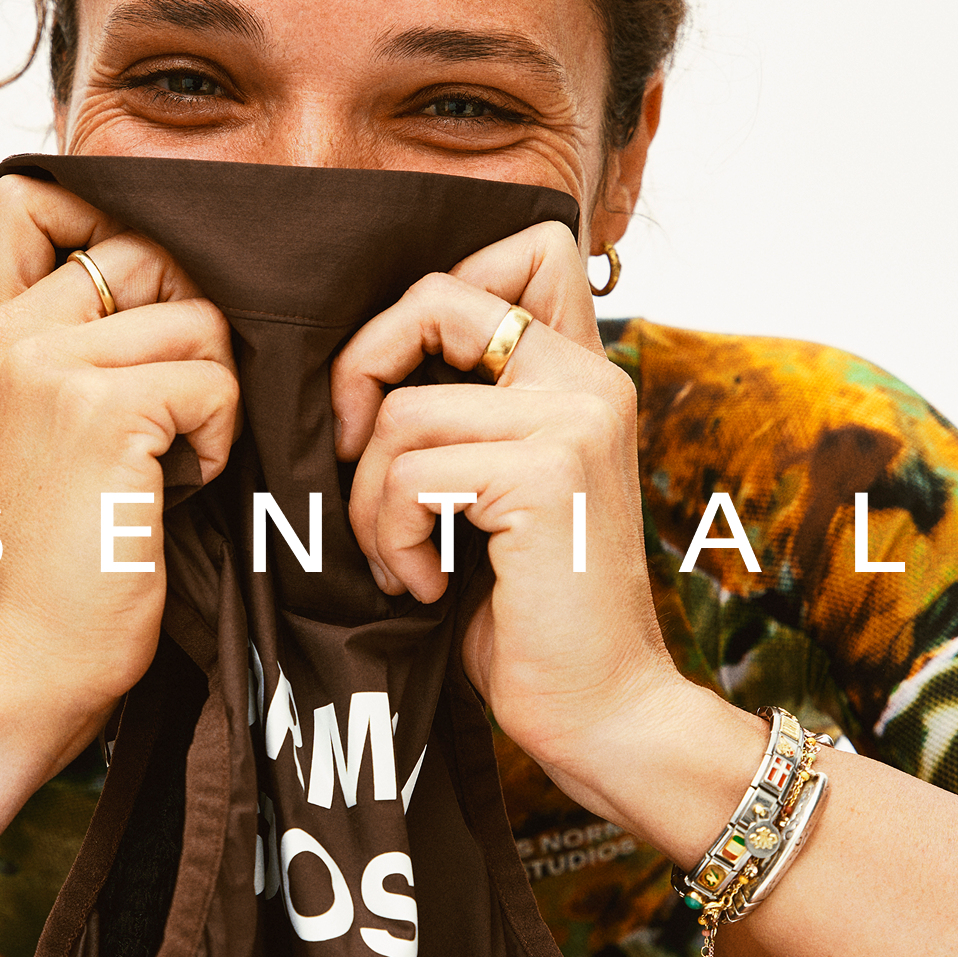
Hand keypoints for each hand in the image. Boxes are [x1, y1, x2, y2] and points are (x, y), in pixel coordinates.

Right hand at [0, 173, 238, 744]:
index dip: (100, 214)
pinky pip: (214, 381)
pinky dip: (219, 439)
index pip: (29, 195)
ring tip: (166, 466)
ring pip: (197, 318)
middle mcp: (5, 335)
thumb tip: (184, 270)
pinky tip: (176, 492)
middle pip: (147, 252)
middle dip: (188, 330)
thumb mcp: (50, 428)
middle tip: (167, 418)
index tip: (138, 300)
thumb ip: (82, 342)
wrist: (31, 663)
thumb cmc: (64, 556)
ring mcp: (47, 368)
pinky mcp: (101, 412)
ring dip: (210, 396)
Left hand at [331, 221, 681, 813]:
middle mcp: (588, 380)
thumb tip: (360, 372)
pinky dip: (392, 538)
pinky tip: (428, 583)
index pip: (525, 247)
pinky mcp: (545, 476)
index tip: (394, 386)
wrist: (604, 710)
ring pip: (401, 412)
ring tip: (405, 560)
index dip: (431, 296)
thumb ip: (462, 416)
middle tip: (353, 457)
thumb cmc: (530, 611)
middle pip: (436, 297)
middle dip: (362, 370)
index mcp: (583, 374)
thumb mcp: (492, 493)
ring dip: (370, 500)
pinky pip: (408, 475)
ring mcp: (572, 421)